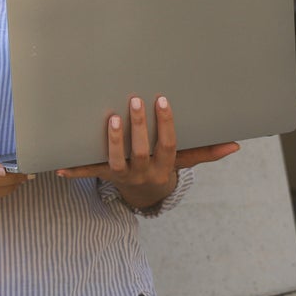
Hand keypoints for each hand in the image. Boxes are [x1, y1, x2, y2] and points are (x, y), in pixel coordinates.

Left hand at [56, 96, 238, 208]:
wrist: (145, 195)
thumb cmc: (165, 166)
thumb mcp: (185, 161)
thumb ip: (207, 152)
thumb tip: (236, 145)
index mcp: (164, 166)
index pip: (168, 144)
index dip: (166, 123)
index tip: (162, 99)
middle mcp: (143, 172)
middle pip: (141, 151)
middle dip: (138, 127)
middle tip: (135, 99)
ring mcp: (122, 175)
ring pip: (115, 161)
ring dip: (112, 141)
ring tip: (111, 118)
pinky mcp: (104, 175)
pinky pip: (89, 172)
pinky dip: (74, 169)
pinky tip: (59, 165)